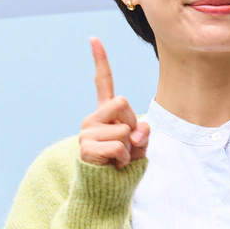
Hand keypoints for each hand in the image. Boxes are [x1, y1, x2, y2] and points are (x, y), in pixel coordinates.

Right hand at [80, 38, 149, 167]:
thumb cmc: (124, 165)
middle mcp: (92, 118)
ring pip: (123, 128)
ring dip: (129, 147)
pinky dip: (123, 159)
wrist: (106, 190)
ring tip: (119, 157)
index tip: (94, 38)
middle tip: (127, 143)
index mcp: (105, 113)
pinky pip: (118, 147)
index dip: (100, 60)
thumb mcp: (140, 146)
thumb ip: (142, 133)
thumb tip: (138, 130)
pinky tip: (115, 165)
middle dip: (133, 123)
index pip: (103, 82)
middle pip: (122, 102)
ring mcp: (87, 132)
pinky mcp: (86, 148)